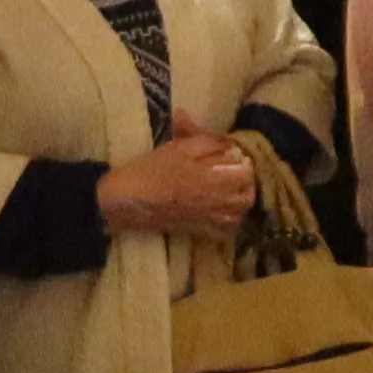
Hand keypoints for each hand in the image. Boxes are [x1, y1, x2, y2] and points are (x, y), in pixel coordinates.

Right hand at [95, 131, 260, 235]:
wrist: (125, 201)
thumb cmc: (150, 171)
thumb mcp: (178, 148)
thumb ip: (206, 142)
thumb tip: (226, 142)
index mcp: (213, 181)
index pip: (246, 174)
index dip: (244, 163)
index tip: (235, 155)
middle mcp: (217, 204)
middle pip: (247, 197)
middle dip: (247, 183)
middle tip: (236, 171)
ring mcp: (208, 220)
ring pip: (239, 215)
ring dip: (240, 201)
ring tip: (231, 189)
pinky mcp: (197, 230)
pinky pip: (224, 230)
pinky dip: (228, 219)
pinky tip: (220, 209)